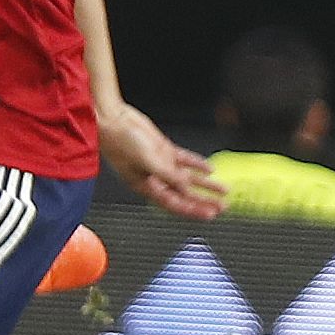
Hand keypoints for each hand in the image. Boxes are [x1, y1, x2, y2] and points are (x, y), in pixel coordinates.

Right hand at [98, 102, 225, 220]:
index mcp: (147, 186)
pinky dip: (197, 165)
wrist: (113, 120)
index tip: (210, 214)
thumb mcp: (147, 161)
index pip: (175, 204)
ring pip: (188, 179)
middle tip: (222, 206)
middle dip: (204, 201)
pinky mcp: (163, 151)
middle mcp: (156, 178)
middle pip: (185, 194)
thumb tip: (185, 187)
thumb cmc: (120, 143)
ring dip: (205, 185)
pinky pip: (184, 161)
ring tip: (222, 190)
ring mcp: (161, 164)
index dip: (193, 211)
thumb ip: (168, 175)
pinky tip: (209, 169)